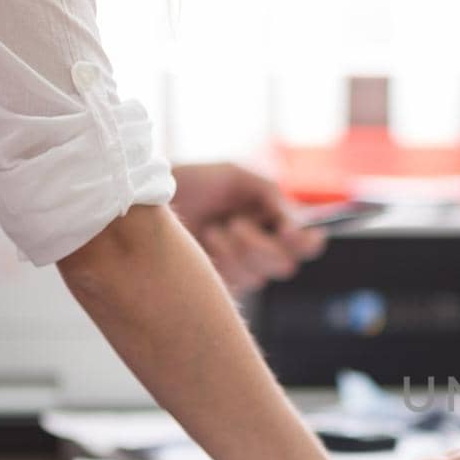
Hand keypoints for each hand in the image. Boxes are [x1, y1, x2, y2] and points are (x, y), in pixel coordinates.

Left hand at [171, 163, 324, 294]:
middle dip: (261, 245)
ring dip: (236, 249)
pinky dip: (221, 257)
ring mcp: (243, 268)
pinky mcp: (223, 282)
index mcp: (276, 222)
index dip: (305, 242)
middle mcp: (265, 248)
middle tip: (236, 222)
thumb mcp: (237, 176)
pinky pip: (236, 281)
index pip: (308, 244)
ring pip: (260, 277)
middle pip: (286, 266)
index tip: (286, 230)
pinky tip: (206, 239)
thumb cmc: (196, 182)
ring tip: (214, 227)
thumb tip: (295, 223)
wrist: (151, 198)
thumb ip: (271, 193)